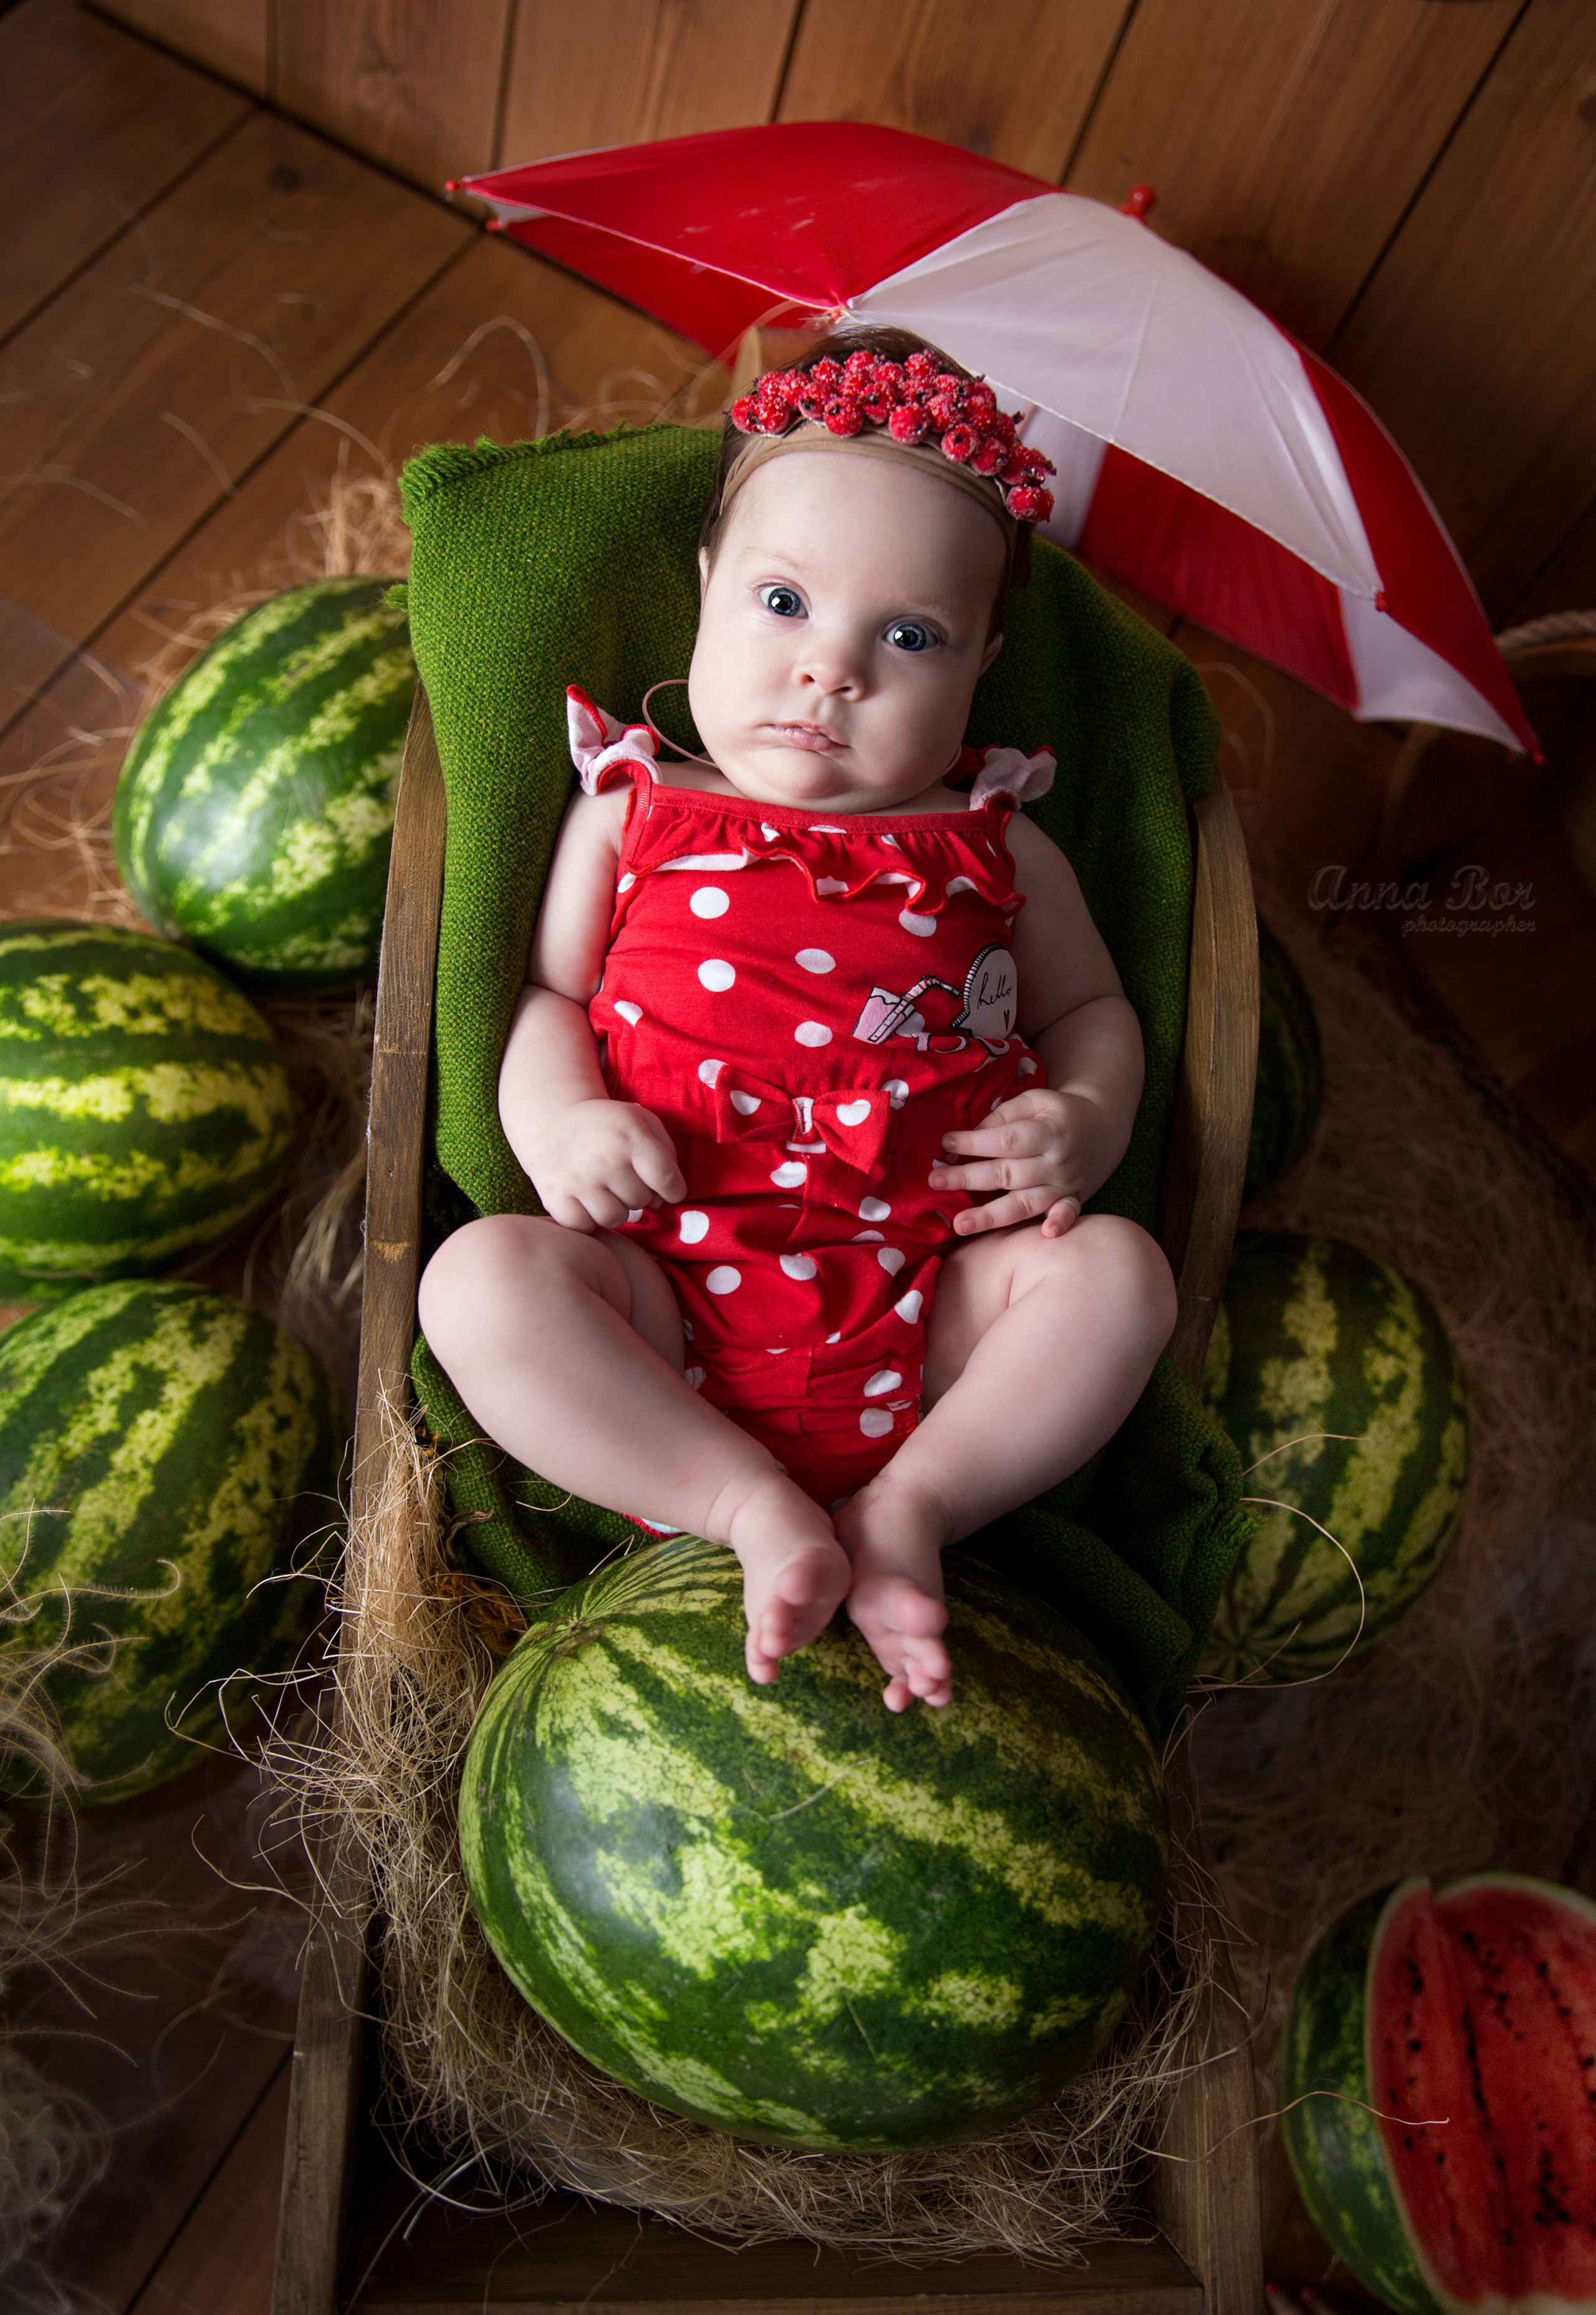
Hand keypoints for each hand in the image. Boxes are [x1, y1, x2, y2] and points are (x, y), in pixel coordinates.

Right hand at [523, 1098, 684, 1230]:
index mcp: (630, 1134)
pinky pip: (585, 1226)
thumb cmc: (607, 1126)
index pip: (666, 1179)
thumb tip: (666, 1198)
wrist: (553, 1121)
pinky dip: (588, 1219)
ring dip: (616, 1209)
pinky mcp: (554, 1195)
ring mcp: (577, 1178)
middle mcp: (604, 1157)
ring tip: (607, 1191)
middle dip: (639, 1194)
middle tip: (624, 1180)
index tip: (667, 1190)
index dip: (673, 1191)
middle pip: (641, 1200)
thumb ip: (666, 1154)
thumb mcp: (642, 1122)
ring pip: (615, 1218)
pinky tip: (586, 1201)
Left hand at [928, 1088, 1103, 1237]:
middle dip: (968, 1178)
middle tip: (934, 1180)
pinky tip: (1046, 1234)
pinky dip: (1060, 1222)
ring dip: (992, 1215)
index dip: (975, 1143)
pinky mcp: (1073, 1199)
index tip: (946, 1143)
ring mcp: (1065, 1184)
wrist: (1104, 1125)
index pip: (1006, 1140)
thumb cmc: (1058, 1112)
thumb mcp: (1034, 1101)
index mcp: (1047, 1130)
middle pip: (1008, 1173)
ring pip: (1025, 1203)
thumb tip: (967, 1138)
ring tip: (960, 1224)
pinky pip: (1067, 1213)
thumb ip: (1003, 1116)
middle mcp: (1056, 1161)